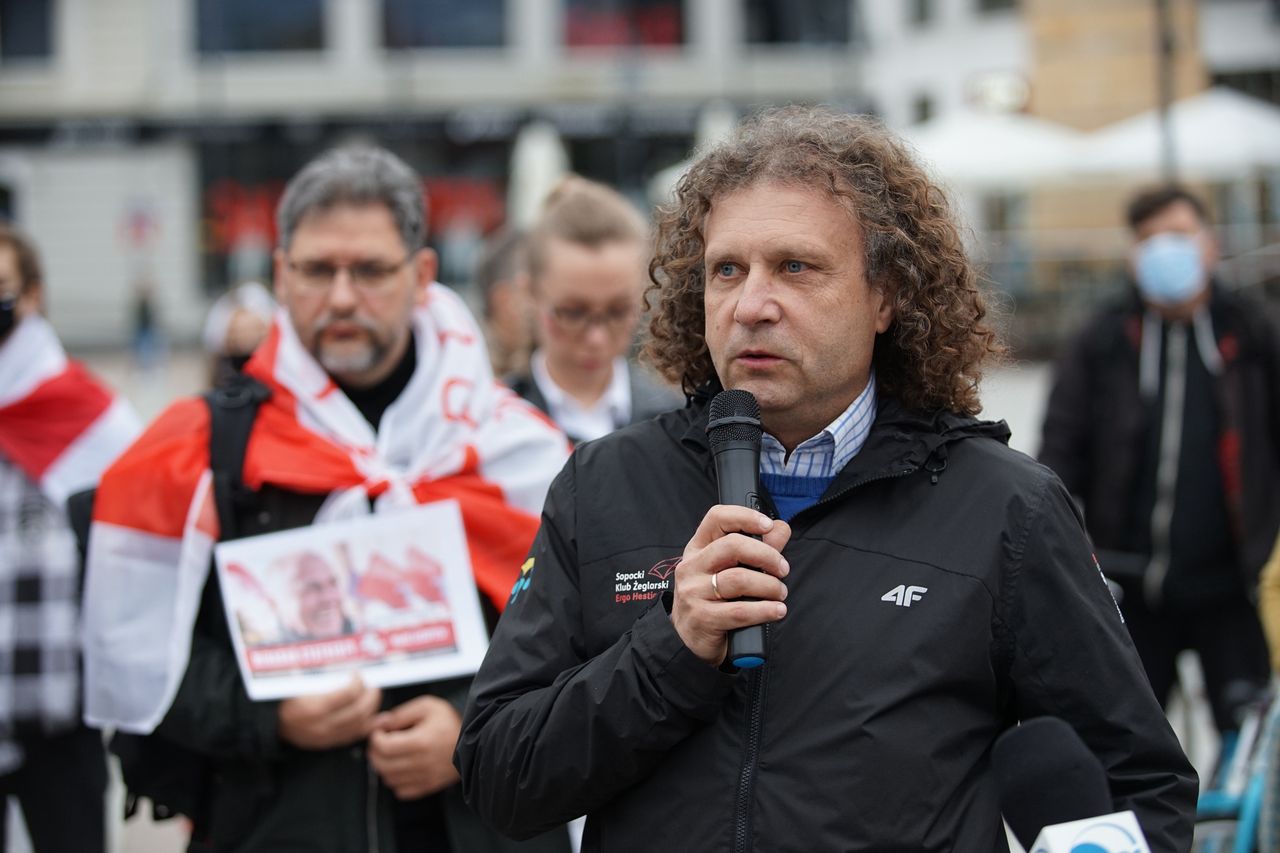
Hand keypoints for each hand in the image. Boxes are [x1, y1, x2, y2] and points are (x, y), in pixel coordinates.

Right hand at [278, 675, 380, 750]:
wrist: (271, 720)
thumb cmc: (285, 694)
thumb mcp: (298, 679)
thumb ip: (321, 671)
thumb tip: (346, 657)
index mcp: (312, 707)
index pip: (348, 694)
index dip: (358, 682)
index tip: (358, 673)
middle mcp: (320, 725)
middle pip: (358, 711)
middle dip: (371, 695)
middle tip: (373, 684)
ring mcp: (324, 737)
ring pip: (359, 725)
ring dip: (372, 709)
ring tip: (374, 696)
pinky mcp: (327, 743)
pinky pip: (353, 736)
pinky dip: (368, 726)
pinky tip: (378, 717)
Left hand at [368, 695, 462, 799]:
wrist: (476, 739)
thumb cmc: (452, 721)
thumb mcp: (426, 707)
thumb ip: (401, 714)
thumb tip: (381, 723)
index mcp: (420, 741)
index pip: (383, 746)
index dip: (375, 737)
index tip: (379, 731)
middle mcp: (421, 763)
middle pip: (382, 765)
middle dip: (375, 752)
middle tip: (379, 742)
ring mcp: (425, 777)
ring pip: (389, 779)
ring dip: (384, 767)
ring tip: (390, 754)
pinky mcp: (429, 786)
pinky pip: (401, 791)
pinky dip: (396, 781)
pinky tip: (401, 768)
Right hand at [671, 506, 790, 665]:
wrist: (693, 637)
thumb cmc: (715, 597)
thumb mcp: (732, 568)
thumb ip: (758, 547)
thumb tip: (781, 528)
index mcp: (698, 548)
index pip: (717, 518)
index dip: (745, 517)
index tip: (768, 525)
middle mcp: (691, 567)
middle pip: (732, 546)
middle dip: (766, 555)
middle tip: (783, 569)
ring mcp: (693, 593)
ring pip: (739, 579)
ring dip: (769, 586)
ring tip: (780, 593)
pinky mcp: (702, 618)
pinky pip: (740, 611)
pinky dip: (765, 610)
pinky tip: (777, 611)